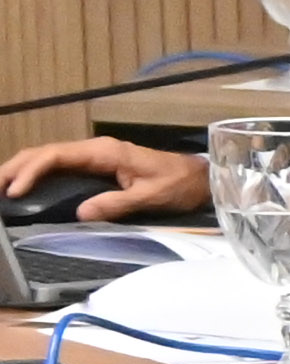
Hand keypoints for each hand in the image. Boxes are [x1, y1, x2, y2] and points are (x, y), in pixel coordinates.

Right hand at [6, 133, 203, 221]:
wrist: (198, 177)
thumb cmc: (178, 185)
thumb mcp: (151, 196)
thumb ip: (117, 204)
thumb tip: (80, 213)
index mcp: (104, 152)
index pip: (57, 155)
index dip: (31, 171)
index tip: (13, 190)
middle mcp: (94, 149)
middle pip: (44, 153)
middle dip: (15, 168)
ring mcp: (93, 156)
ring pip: (47, 157)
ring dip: (21, 168)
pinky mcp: (94, 165)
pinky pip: (58, 165)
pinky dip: (35, 173)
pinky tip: (22, 185)